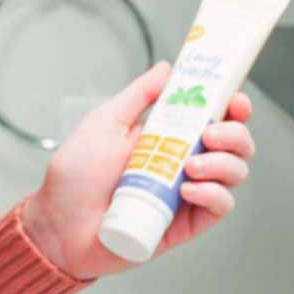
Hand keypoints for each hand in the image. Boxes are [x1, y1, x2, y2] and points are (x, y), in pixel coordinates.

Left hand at [21, 61, 255, 280]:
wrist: (59, 226)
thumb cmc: (74, 177)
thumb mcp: (105, 123)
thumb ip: (138, 95)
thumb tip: (167, 67)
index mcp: (166, 135)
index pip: (213, 116)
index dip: (232, 106)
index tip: (234, 99)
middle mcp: (182, 162)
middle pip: (234, 144)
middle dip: (234, 133)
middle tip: (211, 133)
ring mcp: (186, 193)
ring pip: (233, 174)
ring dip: (224, 164)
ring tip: (191, 164)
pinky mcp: (185, 223)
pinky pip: (218, 208)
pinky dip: (213, 194)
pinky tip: (189, 189)